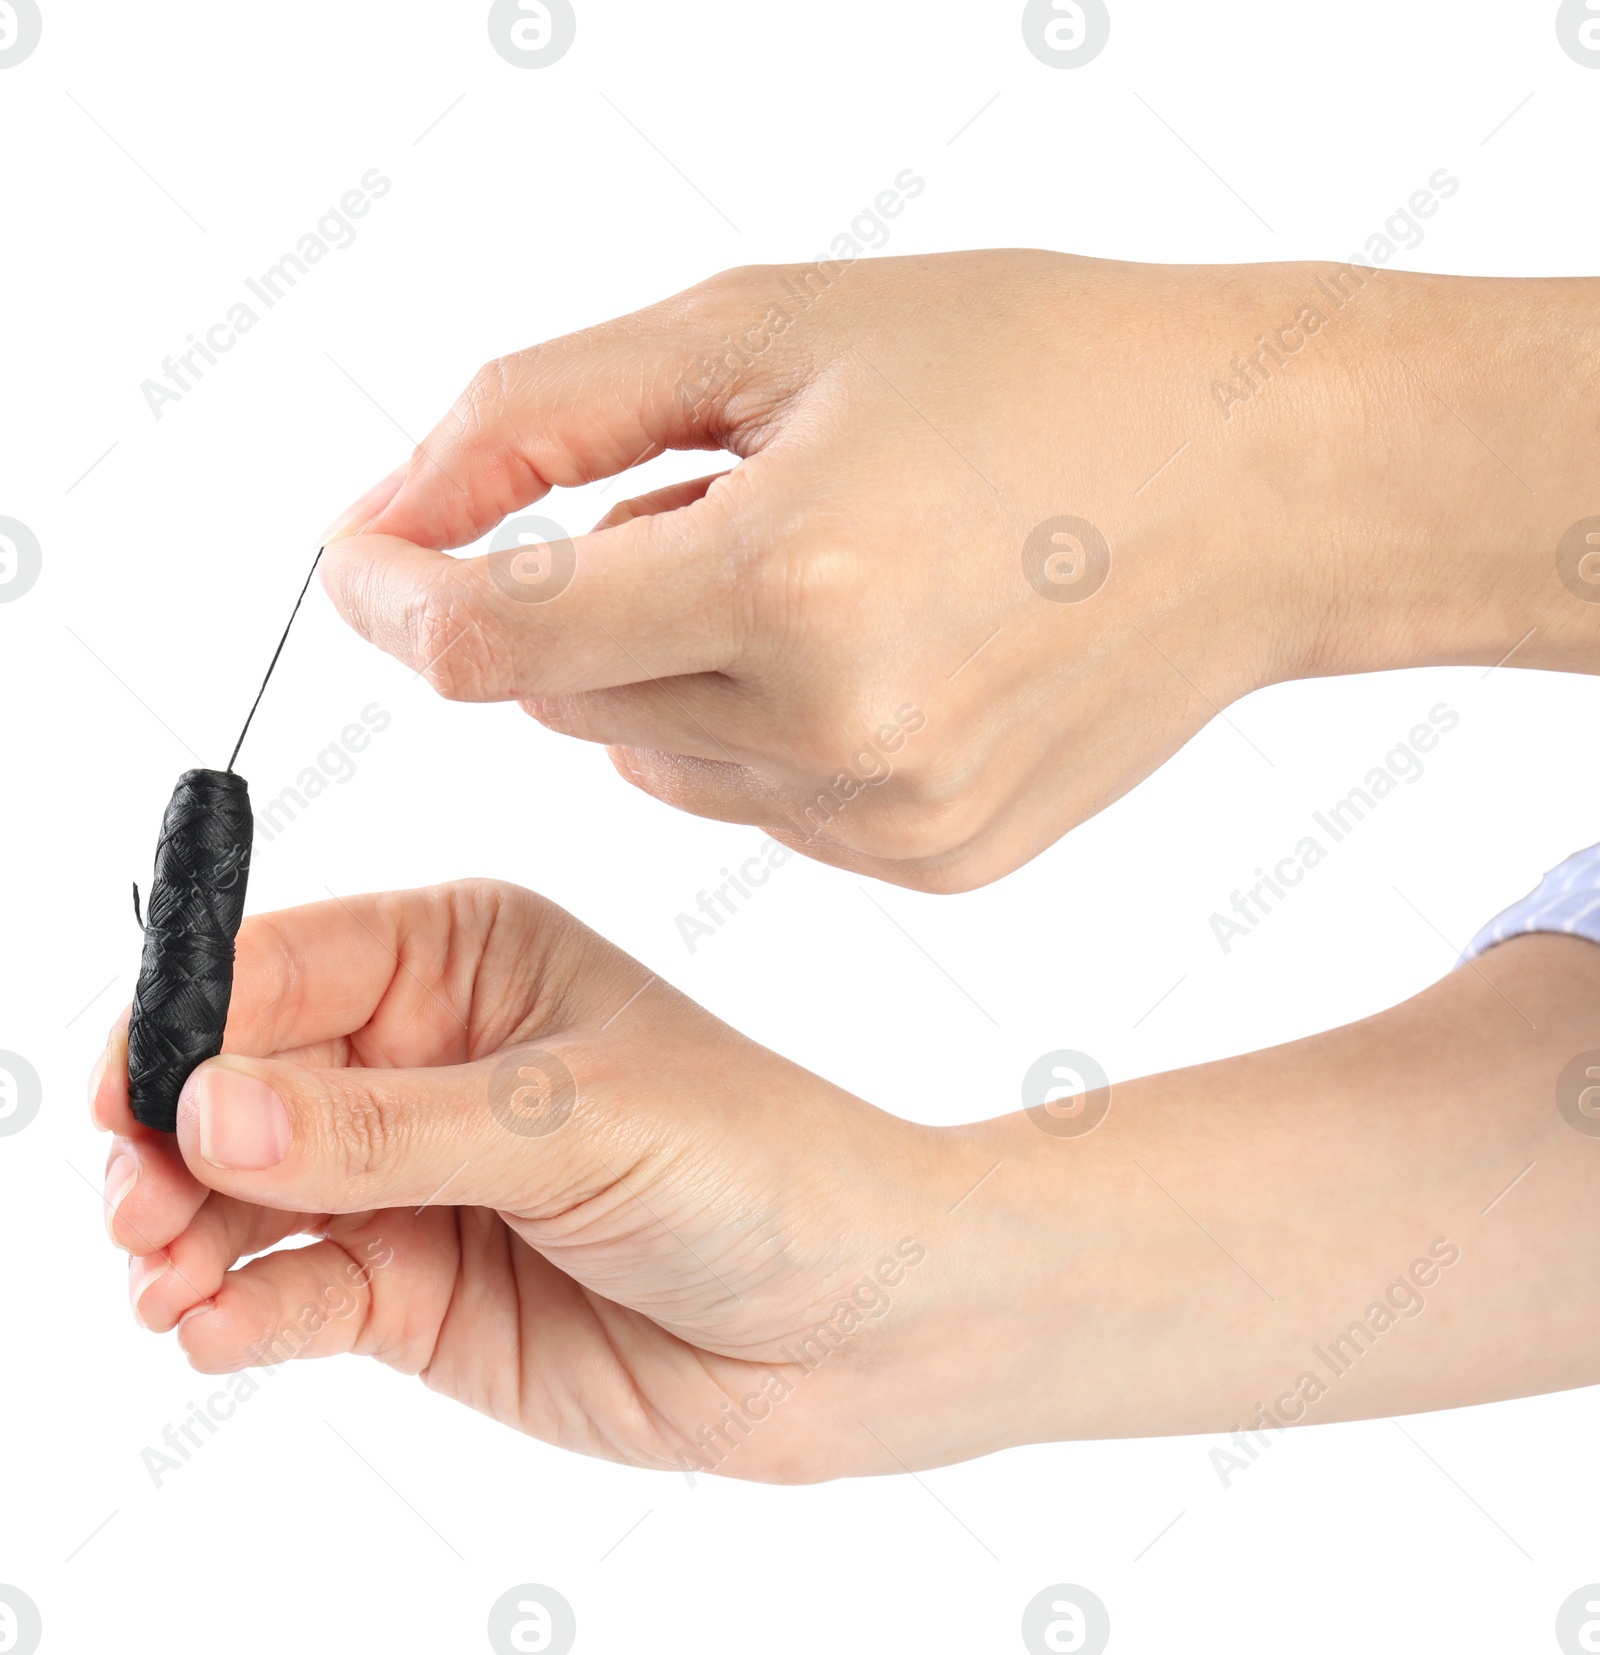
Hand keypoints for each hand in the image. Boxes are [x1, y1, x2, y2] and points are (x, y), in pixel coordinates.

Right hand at [90, 881, 1016, 1481]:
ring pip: (244, 1194)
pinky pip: (291, 1290)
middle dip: (171, 1143)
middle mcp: (421, 1057)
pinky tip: (220, 1329)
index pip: (283, 965)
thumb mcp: (575, 1125)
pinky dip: (239, 1310)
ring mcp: (411, 1177)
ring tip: (173, 1279)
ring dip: (187, 1233)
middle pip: (238, 1082)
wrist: (854, 1324)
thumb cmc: (759, 1171)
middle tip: (143, 1212)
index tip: (133, 1095)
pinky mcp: (414, 1287)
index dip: (190, 1021)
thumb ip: (388, 1128)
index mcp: (466, 958)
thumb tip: (208, 1104)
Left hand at [320, 252, 1597, 890]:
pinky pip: (753, 801)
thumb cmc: (1042, 368)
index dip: (396, 590)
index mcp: (792, 577)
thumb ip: (543, 418)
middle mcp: (837, 734)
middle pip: (565, 699)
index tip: (371, 553)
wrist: (1264, 484)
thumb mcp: (769, 324)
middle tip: (707, 495)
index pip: (489, 639)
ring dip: (672, 660)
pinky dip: (759, 724)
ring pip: (650, 756)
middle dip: (579, 596)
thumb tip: (394, 519)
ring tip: (822, 563)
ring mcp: (888, 823)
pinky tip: (876, 646)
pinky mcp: (930, 866)